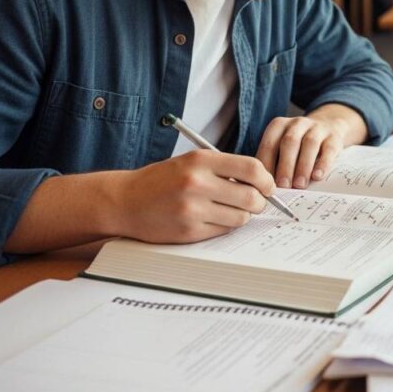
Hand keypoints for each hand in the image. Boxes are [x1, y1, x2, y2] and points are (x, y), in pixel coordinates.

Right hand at [115, 150, 274, 243]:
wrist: (124, 201)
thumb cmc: (163, 180)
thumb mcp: (192, 161)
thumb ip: (226, 168)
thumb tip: (264, 182)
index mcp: (201, 160)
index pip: (252, 168)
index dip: (266, 180)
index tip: (267, 186)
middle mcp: (197, 183)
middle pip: (251, 197)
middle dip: (260, 202)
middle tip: (255, 202)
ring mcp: (192, 209)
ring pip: (241, 217)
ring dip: (242, 215)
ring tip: (229, 209)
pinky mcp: (189, 231)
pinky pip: (224, 231)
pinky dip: (225, 226)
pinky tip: (212, 218)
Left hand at [255, 114, 353, 189]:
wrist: (328, 126)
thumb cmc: (298, 144)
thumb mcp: (283, 146)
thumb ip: (273, 162)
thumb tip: (265, 186)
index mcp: (279, 125)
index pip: (270, 143)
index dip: (267, 163)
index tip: (266, 183)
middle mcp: (298, 123)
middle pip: (289, 142)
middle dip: (285, 166)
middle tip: (283, 186)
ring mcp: (317, 128)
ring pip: (310, 144)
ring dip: (303, 166)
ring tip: (300, 185)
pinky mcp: (334, 136)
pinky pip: (329, 149)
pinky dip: (323, 163)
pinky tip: (318, 176)